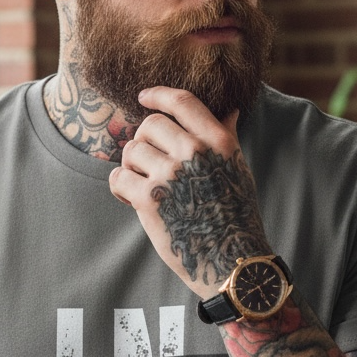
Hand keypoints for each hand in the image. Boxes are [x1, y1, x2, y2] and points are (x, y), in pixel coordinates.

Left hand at [108, 86, 269, 296]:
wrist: (231, 260)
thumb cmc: (235, 215)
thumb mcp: (238, 170)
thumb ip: (225, 137)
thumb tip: (228, 109)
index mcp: (218, 142)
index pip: (182, 102)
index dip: (157, 95)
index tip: (143, 97)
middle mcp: (194, 153)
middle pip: (150, 125)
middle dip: (144, 141)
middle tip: (148, 162)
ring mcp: (170, 176)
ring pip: (131, 151)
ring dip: (132, 166)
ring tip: (144, 184)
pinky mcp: (149, 200)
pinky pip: (118, 177)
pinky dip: (120, 187)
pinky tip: (132, 198)